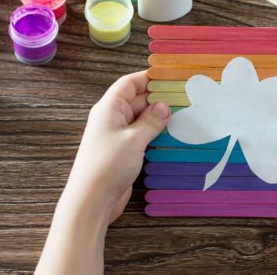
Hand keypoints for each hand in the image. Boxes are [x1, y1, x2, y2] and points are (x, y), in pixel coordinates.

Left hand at [66, 71, 170, 222]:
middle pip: (138, 99)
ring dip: (159, 116)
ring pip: (142, 118)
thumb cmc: (107, 165)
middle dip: (159, 97)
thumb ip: (151, 120)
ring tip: (183, 113)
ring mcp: (118, 135)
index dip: (149, 77)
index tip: (170, 76)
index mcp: (109, 109)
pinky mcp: (124, 150)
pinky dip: (156, 132)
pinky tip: (172, 133)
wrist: (92, 200)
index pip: (129, 83)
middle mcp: (113, 118)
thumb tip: (164, 105)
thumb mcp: (133, 139)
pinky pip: (142, 134)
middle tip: (184, 96)